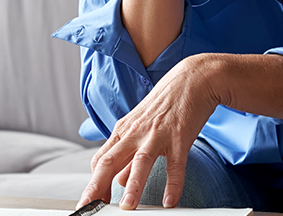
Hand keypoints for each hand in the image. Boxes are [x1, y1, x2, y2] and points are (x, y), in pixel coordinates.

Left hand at [77, 55, 222, 209]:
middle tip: (90, 207)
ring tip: (128, 207)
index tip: (89, 203)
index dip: (93, 183)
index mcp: (123, 131)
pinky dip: (173, 184)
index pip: (100, 160)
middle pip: (110, 161)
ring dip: (133, 186)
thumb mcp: (140, 128)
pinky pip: (175, 164)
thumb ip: (128, 155)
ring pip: (140, 162)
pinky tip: (170, 201)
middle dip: (97, 186)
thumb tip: (118, 180)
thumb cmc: (164, 105)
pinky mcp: (180, 137)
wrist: (192, 79)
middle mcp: (135, 133)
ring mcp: (157, 134)